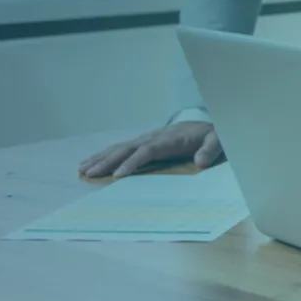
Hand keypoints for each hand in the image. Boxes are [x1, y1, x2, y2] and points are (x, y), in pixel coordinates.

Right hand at [79, 120, 221, 178]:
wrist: (208, 125)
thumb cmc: (212, 136)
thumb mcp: (218, 141)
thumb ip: (211, 150)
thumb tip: (201, 162)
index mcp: (169, 139)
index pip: (147, 150)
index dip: (132, 162)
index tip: (118, 176)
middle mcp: (154, 137)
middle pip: (127, 148)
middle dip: (107, 160)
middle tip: (88, 173)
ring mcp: (147, 138)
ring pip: (120, 147)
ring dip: (101, 157)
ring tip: (82, 168)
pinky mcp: (144, 142)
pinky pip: (122, 148)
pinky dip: (105, 154)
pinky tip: (92, 162)